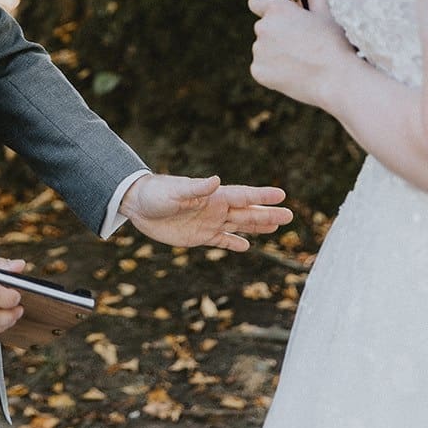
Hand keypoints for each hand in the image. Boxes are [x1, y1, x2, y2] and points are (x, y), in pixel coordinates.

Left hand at [120, 173, 291, 251]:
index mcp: (213, 197)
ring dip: (257, 227)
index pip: (243, 196)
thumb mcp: (176, 191)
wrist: (137, 204)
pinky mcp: (199, 236)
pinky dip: (234, 244)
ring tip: (276, 227)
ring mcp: (208, 222)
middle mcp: (215, 209)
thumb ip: (197, 188)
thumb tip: (217, 180)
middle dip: (267, 214)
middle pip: (247, 212)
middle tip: (289, 216)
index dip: (262, 196)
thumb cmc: (156, 193)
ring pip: (239, 225)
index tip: (281, 195)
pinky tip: (247, 246)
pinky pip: (221, 241)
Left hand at [248, 0, 355, 110]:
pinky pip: (262, 68)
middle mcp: (263, 27)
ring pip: (263, 48)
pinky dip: (272, 71)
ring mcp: (259, 50)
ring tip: (300, 61)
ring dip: (274, 52)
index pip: (256, 1)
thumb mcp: (326, 14)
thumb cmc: (334, 44)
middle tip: (300, 45)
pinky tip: (292, 74)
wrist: (337, 78)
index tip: (278, 17)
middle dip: (276, 34)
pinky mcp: (258, 71)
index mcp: (277, 9)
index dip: (265, 7)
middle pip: (263, 27)